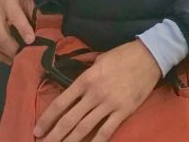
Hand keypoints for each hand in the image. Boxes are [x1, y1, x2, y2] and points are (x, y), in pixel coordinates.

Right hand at [0, 0, 34, 63]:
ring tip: (18, 61)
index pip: (15, 17)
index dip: (24, 30)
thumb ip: (34, 13)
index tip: (32, 41)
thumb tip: (44, 31)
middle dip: (14, 49)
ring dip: (6, 55)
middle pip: (1, 35)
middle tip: (26, 57)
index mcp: (7, 0)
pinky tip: (7, 59)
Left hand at [35, 39, 161, 141]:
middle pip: (69, 120)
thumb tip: (75, 89)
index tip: (37, 130)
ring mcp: (109, 103)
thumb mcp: (99, 60)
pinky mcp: (124, 111)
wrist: (150, 55)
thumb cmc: (123, 55)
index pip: (60, 103)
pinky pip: (106, 131)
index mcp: (86, 79)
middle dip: (54, 135)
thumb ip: (86, 76)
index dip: (47, 119)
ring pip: (84, 128)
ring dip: (69, 141)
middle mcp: (94, 93)